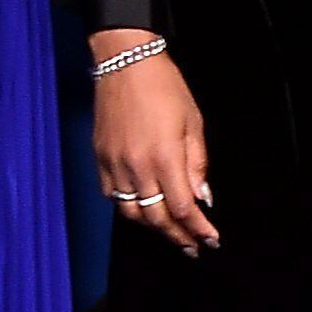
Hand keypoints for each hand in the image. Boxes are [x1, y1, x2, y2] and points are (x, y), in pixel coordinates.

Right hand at [88, 34, 218, 254]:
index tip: (211, 241)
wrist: (125, 62)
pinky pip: (113, 196)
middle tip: (192, 248)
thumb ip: (197, 163)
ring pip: (132, 213)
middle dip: (177, 237)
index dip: (198, 229)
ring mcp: (115, 165)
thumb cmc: (164, 86)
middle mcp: (137, 167)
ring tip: (170, 234)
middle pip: (157, 218)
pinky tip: (142, 209)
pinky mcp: (100, 158)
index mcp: (165, 157)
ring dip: (153, 228)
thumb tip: (203, 197)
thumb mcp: (193, 122)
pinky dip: (129, 208)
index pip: (183, 208)